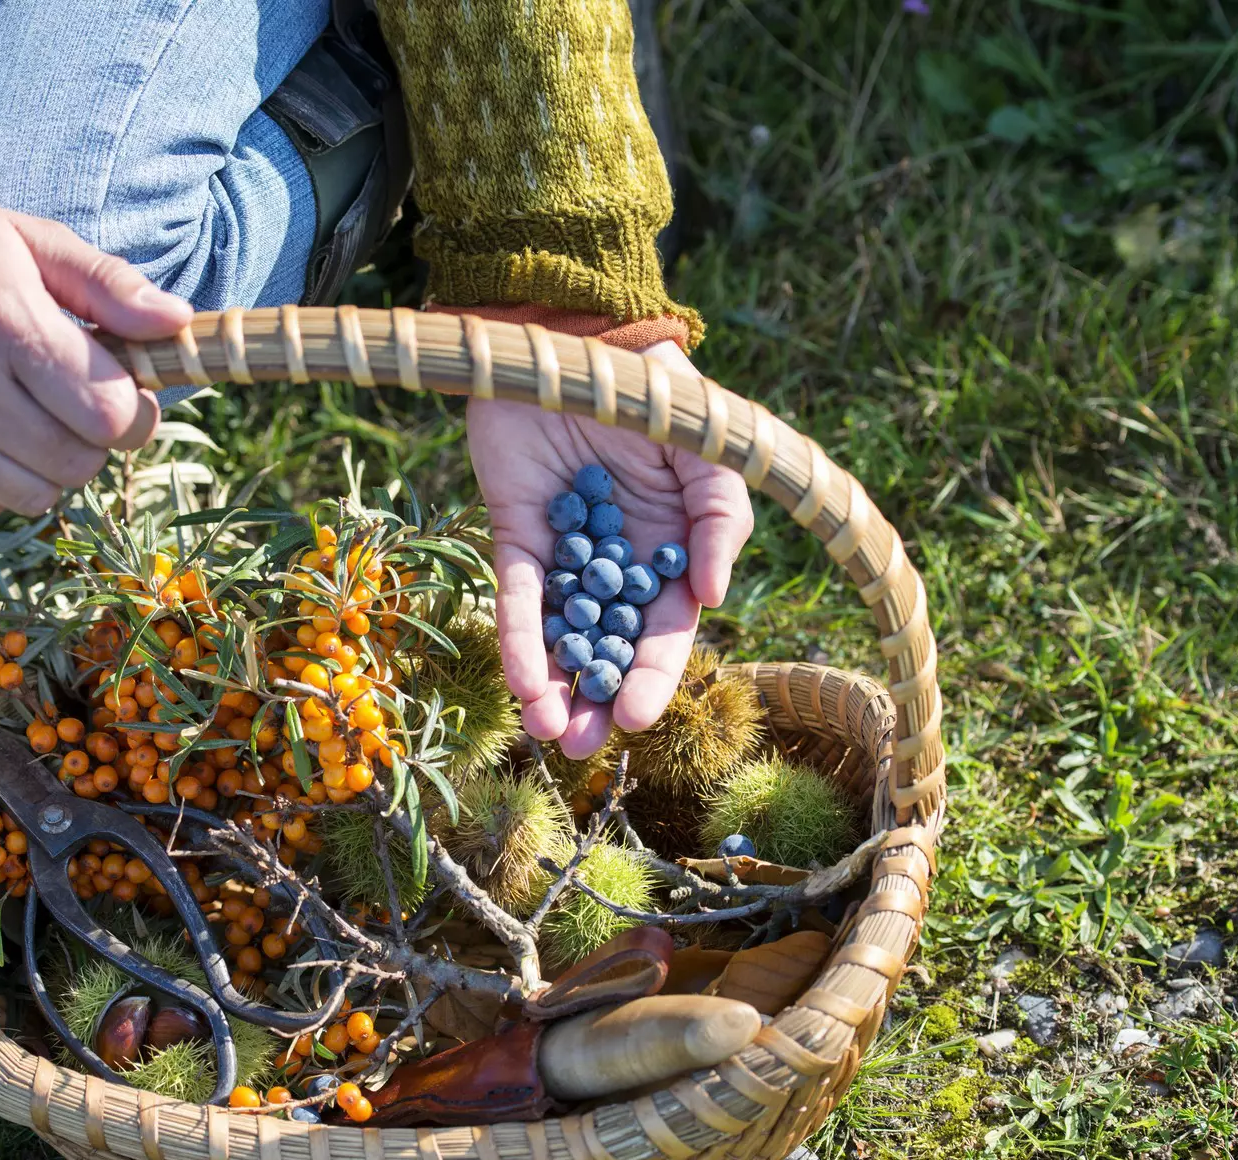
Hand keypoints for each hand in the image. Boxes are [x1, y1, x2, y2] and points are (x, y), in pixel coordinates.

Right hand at [0, 198, 193, 514]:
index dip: (134, 413)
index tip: (124, 393)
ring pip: (35, 496)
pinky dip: (1, 480)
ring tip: (31, 418)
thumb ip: (110, 286)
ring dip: (50, 467)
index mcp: (4, 323)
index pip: (109, 415)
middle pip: (78, 463)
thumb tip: (178, 322)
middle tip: (76, 405)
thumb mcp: (34, 242)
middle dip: (94, 441)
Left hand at [469, 341, 754, 759]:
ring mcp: (564, 553)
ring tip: (547, 730)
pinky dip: (519, 639)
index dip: (651, 677)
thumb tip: (711, 596)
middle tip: (580, 747)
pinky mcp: (514, 533)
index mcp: (671, 553)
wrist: (574, 333)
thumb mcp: (708, 453)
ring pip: (559, 636)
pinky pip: (518, 596)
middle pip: (607, 648)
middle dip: (596, 700)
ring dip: (553, 687)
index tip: (635, 719)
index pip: (663, 632)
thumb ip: (722, 520)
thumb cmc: (653, 392)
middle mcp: (617, 565)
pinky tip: (520, 681)